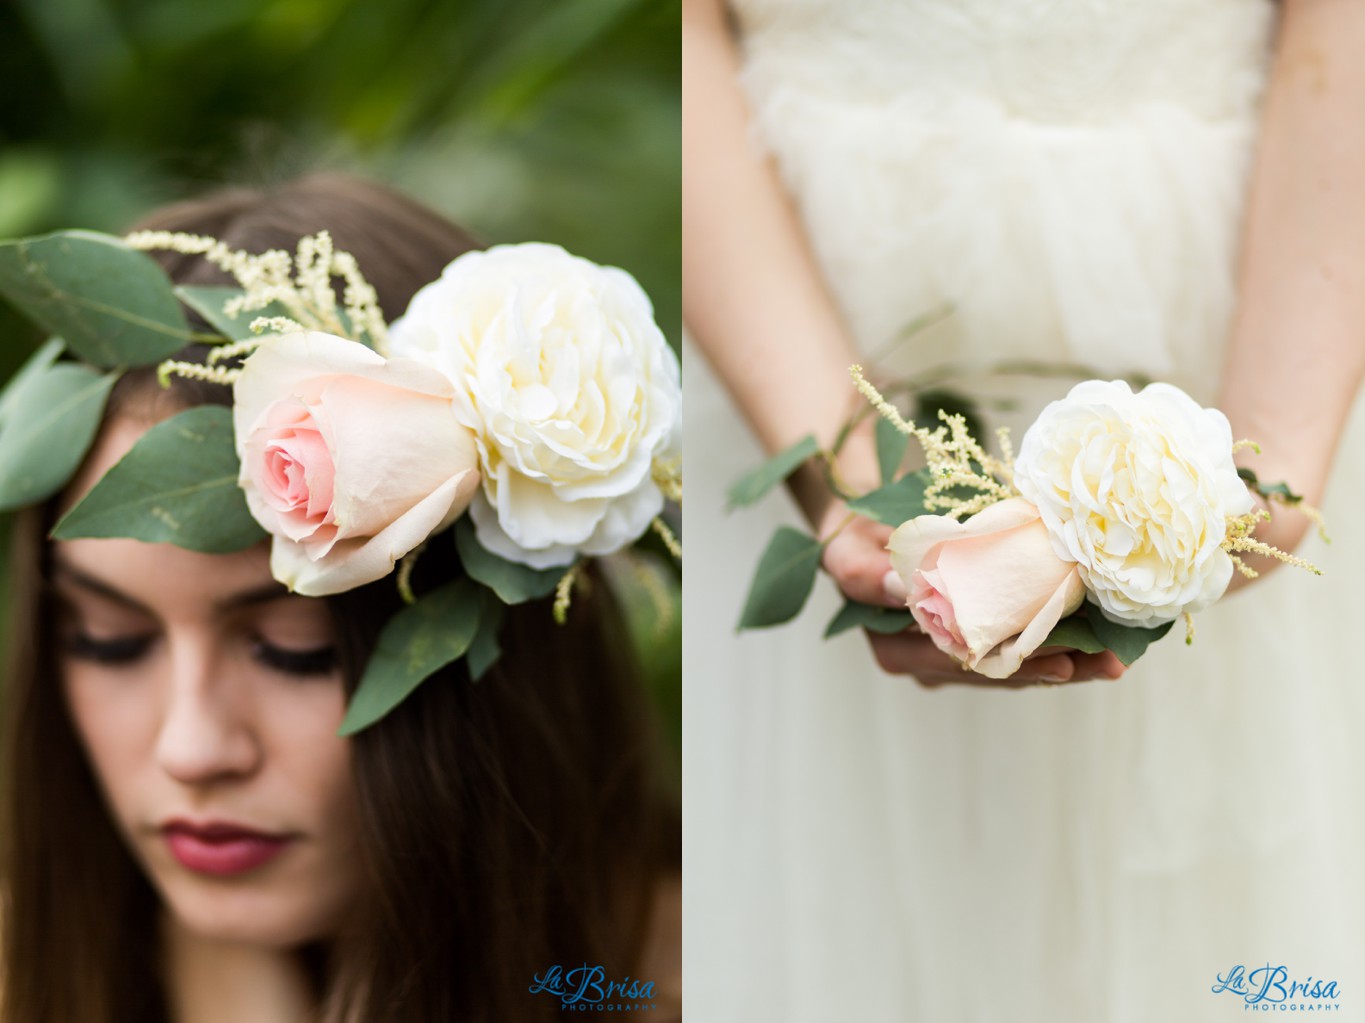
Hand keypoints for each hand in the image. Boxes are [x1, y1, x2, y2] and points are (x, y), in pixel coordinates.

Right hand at [818, 503, 1126, 687]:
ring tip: (1117, 659)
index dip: (1017, 664)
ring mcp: (953, 656)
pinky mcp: (975, 638)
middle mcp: (928, 664)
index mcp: (898, 652)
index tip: (1065, 658)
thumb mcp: (848, 553)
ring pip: (1016, 668)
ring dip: (1070, 664)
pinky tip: (1101, 643)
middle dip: (1059, 669)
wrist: (863, 529)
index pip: (967, 663)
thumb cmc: (856, 540)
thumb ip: (864, 573)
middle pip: (1000, 674)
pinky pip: (1019, 648)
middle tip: (1110, 664)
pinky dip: (1060, 643)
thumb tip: (899, 588)